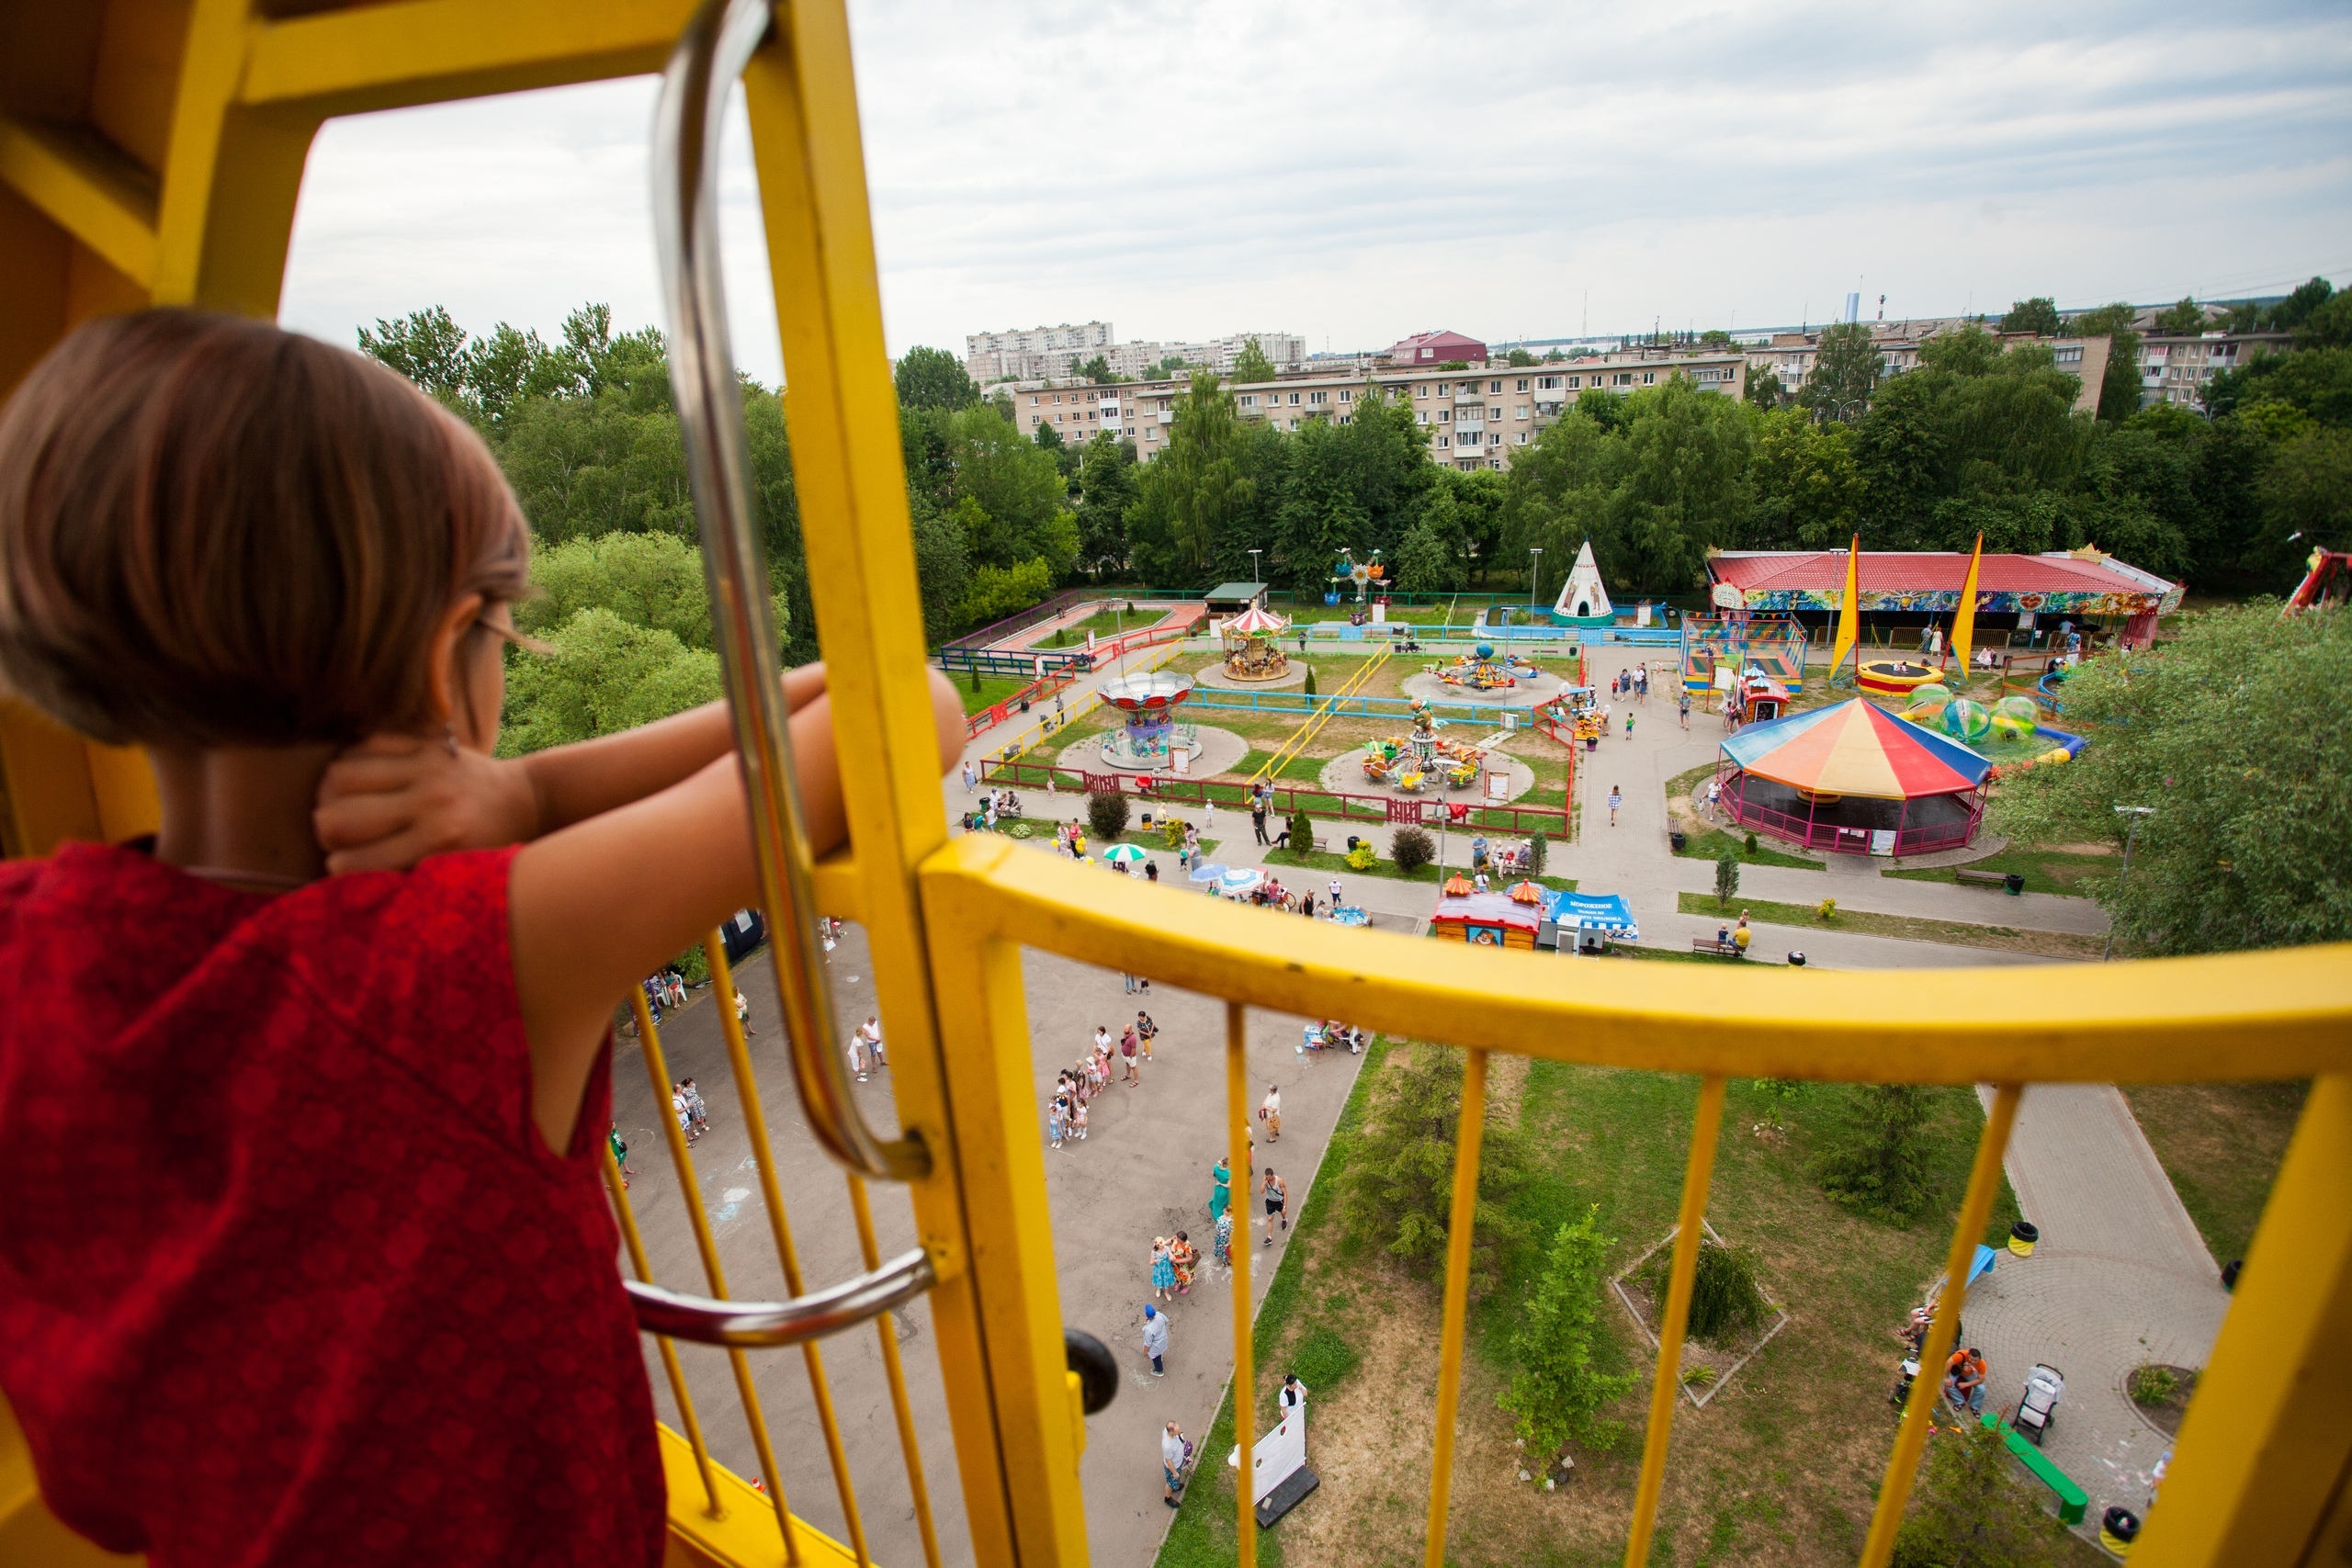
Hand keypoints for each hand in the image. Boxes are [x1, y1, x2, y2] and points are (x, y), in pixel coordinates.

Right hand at [314, 732, 543, 874]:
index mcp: (436, 846)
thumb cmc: (484, 847)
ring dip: (330, 791)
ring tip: (340, 800)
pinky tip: (361, 775)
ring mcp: (428, 769)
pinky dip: (353, 759)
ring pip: (340, 775)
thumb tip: (339, 885)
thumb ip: (403, 877)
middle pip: (336, 817)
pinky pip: (365, 743)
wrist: (524, 800)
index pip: (350, 863)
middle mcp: (430, 805)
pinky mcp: (428, 742)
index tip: (344, 863)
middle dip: (326, 829)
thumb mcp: (452, 873)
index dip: (337, 866)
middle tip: (336, 832)